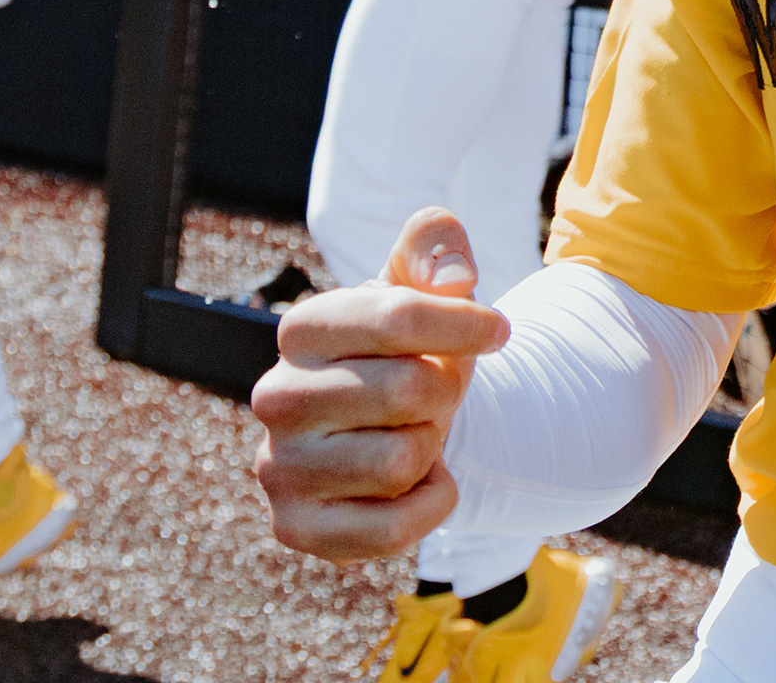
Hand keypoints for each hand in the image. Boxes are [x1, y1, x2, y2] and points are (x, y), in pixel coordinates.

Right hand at [248, 207, 507, 562]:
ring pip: (401, 462)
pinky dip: (431, 506)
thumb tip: (453, 280)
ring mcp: (279, 467)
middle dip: (445, 391)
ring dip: (432, 448)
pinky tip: (421, 482)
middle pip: (407, 391)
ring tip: (413, 433)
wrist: (397, 424)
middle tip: (435, 393)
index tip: (499, 330)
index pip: (397, 317)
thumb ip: (436, 244)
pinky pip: (391, 530)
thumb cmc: (410, 347)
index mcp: (302, 327)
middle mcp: (276, 396)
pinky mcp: (296, 528)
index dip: (466, 324)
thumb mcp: (424, 280)